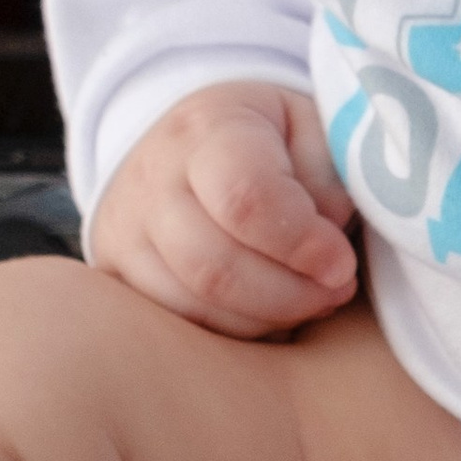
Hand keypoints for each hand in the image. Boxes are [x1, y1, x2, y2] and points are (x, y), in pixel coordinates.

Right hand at [89, 81, 357, 337]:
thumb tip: (327, 246)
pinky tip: (267, 311)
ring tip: (307, 300)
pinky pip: (177, 327)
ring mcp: (124, 232)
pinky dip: (233, 333)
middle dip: (291, 295)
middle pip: (214, 267)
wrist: (185, 143)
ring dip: (267, 320)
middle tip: (335, 292)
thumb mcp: (310, 127)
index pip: (245, 197)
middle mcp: (152, 179)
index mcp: (206, 128)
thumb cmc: (267, 138)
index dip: (302, 243)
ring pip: (195, 307)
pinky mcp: (118, 276)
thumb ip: (328, 178)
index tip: (342, 264)